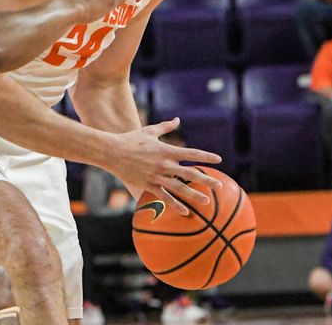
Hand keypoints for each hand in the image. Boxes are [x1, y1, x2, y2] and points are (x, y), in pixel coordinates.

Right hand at [106, 118, 222, 215]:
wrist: (112, 151)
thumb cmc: (131, 139)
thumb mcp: (149, 131)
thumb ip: (166, 127)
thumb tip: (177, 120)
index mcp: (166, 150)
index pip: (191, 153)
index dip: (205, 156)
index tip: (218, 159)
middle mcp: (164, 164)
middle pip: (189, 173)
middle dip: (206, 179)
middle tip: (219, 185)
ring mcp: (156, 176)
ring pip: (179, 188)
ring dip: (194, 195)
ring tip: (207, 201)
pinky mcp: (147, 185)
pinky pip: (164, 197)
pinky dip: (175, 205)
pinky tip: (185, 212)